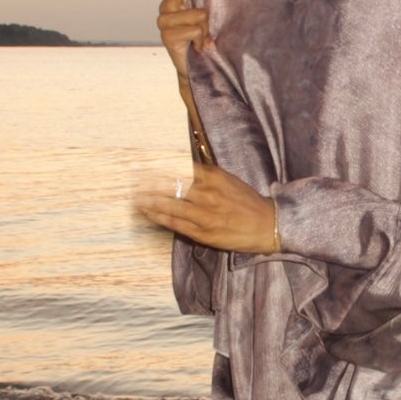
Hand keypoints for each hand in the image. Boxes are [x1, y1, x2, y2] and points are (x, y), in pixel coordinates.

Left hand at [134, 164, 278, 253]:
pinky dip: (159, 217)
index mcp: (214, 177)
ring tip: (135, 197)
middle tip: (133, 182)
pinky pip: (175, 223)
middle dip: (149, 184)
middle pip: (170, 186)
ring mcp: (204, 214)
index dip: (159, 169)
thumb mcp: (228, 180)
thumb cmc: (248, 202)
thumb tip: (182, 170)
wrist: (267, 225)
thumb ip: (206, 175)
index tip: (144, 167)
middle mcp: (207, 193)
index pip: (179, 169)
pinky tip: (148, 213)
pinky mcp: (203, 232)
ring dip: (150, 201)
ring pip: (169, 205)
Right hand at [157, 0, 221, 81]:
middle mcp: (166, 6)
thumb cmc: (203, 40)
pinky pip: (195, 30)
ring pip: (198, 12)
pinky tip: (199, 47)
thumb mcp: (206, 17)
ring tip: (204, 38)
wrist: (195, 70)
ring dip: (207, 27)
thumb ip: (207, 0)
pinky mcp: (167, 36)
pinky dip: (203, 40)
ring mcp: (164, 21)